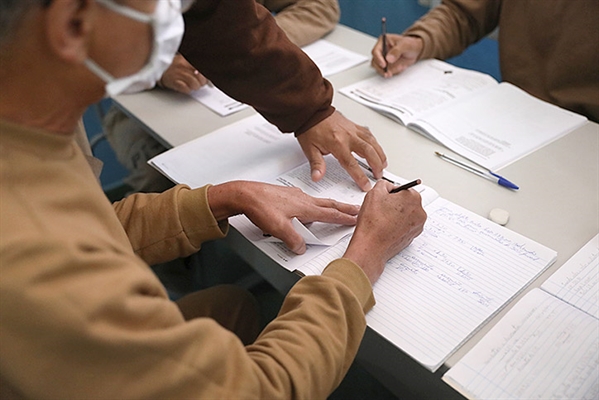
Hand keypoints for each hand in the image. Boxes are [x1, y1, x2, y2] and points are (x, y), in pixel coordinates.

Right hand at [158, 53, 207, 93]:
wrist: (158, 70)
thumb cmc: (174, 68)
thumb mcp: (186, 64)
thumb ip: (198, 69)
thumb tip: (210, 80)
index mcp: (188, 60)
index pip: (203, 69)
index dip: (207, 77)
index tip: (209, 81)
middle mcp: (184, 66)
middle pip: (201, 78)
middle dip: (202, 83)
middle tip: (198, 83)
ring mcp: (178, 74)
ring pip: (195, 84)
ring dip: (195, 87)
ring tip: (191, 85)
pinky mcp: (173, 82)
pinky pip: (186, 89)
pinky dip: (187, 89)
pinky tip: (185, 87)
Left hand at [207, 181, 359, 253]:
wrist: (244, 194)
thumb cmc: (260, 207)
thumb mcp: (279, 229)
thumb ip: (293, 240)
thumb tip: (301, 247)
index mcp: (305, 207)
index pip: (330, 214)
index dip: (345, 218)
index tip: (356, 219)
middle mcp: (302, 199)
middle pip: (328, 204)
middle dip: (343, 208)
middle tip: (356, 209)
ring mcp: (294, 196)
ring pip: (316, 202)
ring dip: (328, 206)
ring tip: (334, 210)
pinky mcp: (285, 195)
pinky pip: (304, 201)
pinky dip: (312, 205)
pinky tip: (306, 208)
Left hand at [296, 111, 386, 191]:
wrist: (311, 111)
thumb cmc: (310, 128)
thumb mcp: (310, 149)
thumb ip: (316, 164)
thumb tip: (317, 177)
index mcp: (337, 144)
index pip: (352, 164)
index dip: (360, 177)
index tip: (366, 185)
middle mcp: (348, 136)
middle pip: (369, 152)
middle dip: (376, 166)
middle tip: (378, 175)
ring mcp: (352, 129)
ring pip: (372, 142)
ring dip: (380, 154)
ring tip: (383, 164)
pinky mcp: (354, 125)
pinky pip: (369, 134)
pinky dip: (375, 142)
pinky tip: (377, 148)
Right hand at [343, 181, 425, 283]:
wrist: (371, 246)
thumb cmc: (373, 222)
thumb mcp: (374, 192)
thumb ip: (384, 184)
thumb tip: (387, 186)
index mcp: (414, 198)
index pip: (403, 189)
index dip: (390, 193)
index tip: (384, 198)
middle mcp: (420, 213)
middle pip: (406, 202)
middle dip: (394, 204)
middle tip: (381, 209)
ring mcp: (417, 226)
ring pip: (405, 215)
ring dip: (395, 215)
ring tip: (382, 219)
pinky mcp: (412, 237)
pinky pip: (404, 226)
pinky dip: (396, 226)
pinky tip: (385, 227)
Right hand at [371, 34, 422, 77]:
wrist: (416, 50)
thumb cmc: (410, 44)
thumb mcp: (405, 45)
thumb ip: (397, 51)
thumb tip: (389, 58)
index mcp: (383, 41)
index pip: (375, 51)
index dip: (378, 59)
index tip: (384, 65)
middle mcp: (381, 51)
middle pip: (375, 62)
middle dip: (381, 69)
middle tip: (388, 72)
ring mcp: (384, 59)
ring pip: (379, 69)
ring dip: (388, 71)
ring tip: (399, 68)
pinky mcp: (387, 66)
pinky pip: (387, 72)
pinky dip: (394, 72)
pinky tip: (401, 67)